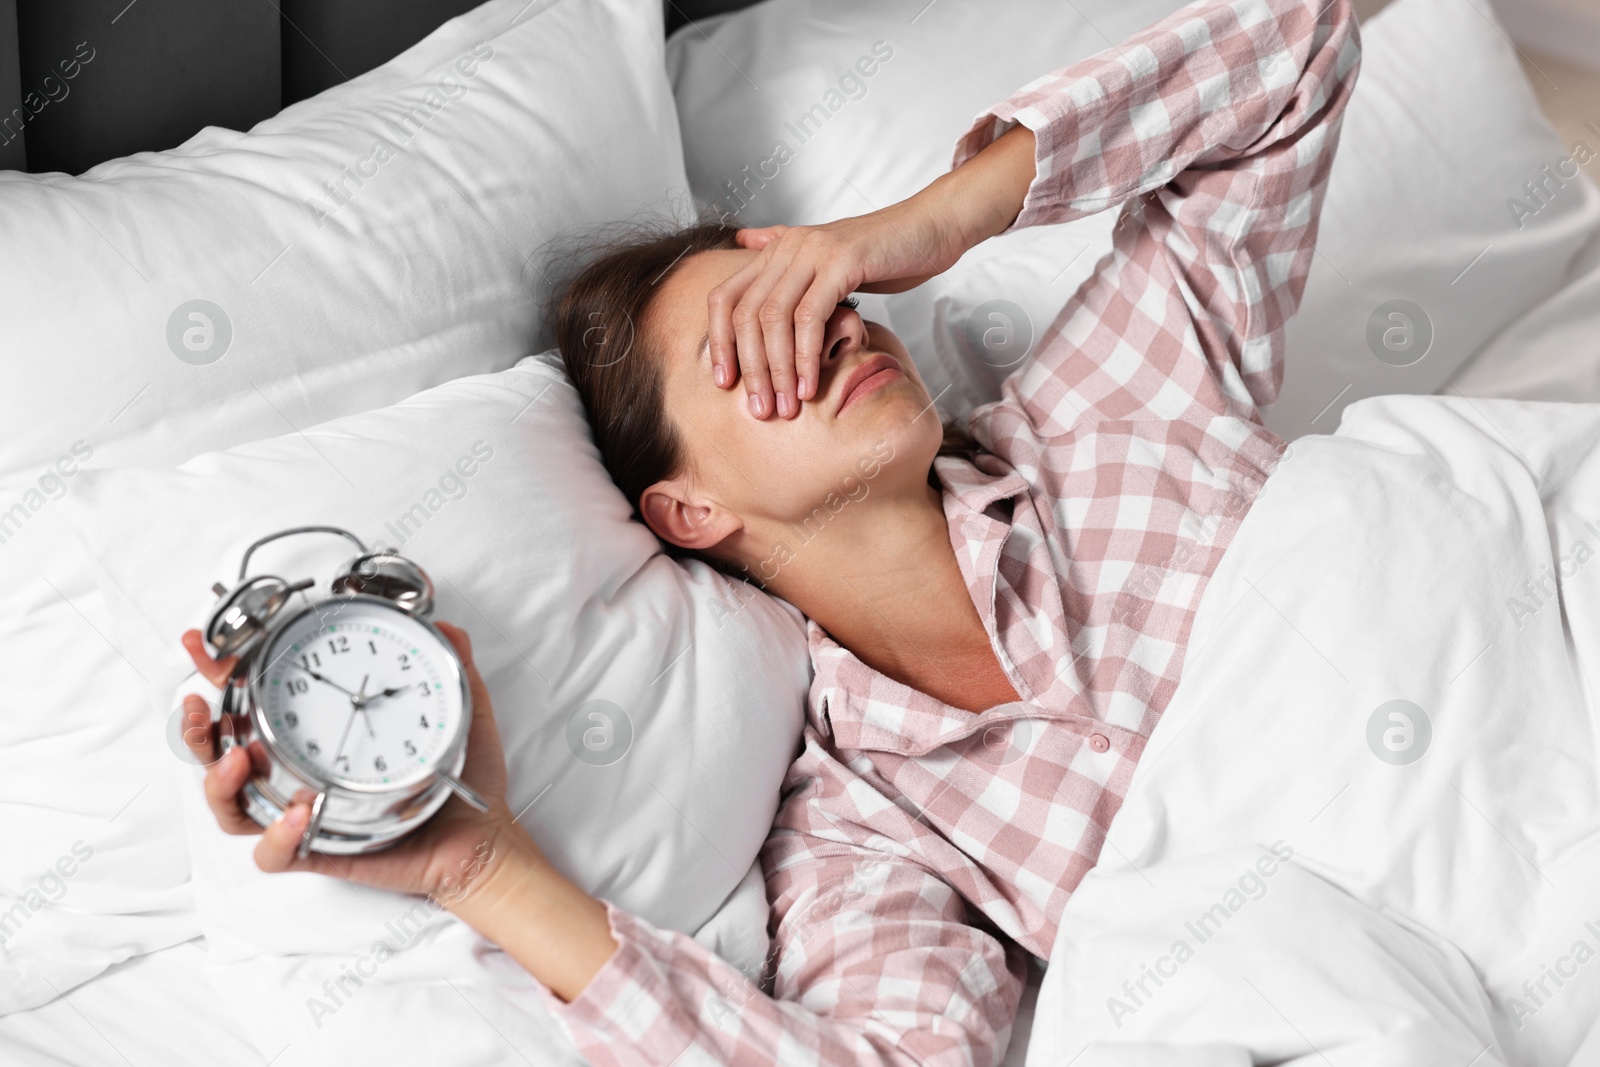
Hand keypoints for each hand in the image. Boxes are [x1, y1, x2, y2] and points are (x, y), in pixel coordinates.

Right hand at [178, 622, 535, 907]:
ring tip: (235, 760)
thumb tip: (444, 622)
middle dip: (194, 732)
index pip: (255, 699)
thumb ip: (451, 663)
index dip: (220, 672)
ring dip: (218, 782)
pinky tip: (298, 810)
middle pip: (220, 755)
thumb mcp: (459, 709)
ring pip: (231, 808)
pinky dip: (276, 836)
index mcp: (317, 735)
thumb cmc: (463, 780)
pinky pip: (275, 854)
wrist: (482, 838)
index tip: (201, 642)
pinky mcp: (318, 852)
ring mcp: (303, 813)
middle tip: (200, 711)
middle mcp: (300, 774)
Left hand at [709, 122, 1035, 418]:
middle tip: (759, 410)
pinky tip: (810, 385)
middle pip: (745, 314)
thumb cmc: (886, 254)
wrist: (933, 228)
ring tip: (786, 406)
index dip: (718, 343)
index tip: (724, 384)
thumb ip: (789, 262)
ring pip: (774, 318)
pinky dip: (805, 356)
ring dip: (776, 369)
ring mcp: (814, 251)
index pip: (725, 298)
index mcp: (778, 249)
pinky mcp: (843, 261)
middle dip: (750, 368)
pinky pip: (811, 316)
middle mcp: (789, 246)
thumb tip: (745, 243)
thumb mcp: (830, 261)